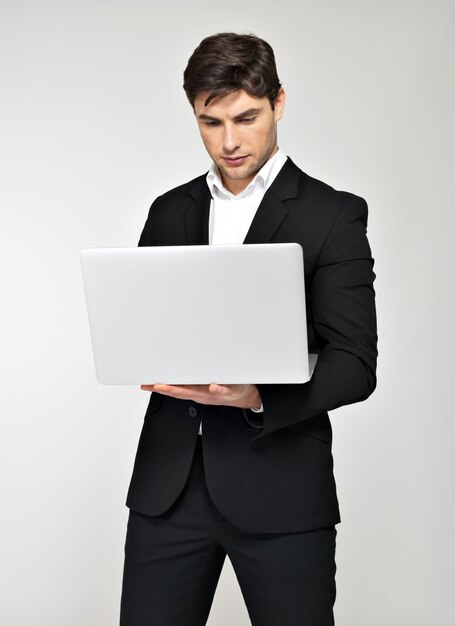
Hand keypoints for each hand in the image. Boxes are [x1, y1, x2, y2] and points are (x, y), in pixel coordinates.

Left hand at [140, 383, 261, 408]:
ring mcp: (200, 394)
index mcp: (206, 394)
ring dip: (165, 388)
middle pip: (176, 392)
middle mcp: (200, 395)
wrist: (246, 397)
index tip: (158, 385)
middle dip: (160, 388)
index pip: (183, 391)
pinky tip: (167, 384)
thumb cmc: (239, 391)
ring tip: (151, 383)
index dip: (169, 388)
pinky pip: (185, 389)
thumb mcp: (235, 388)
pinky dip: (174, 387)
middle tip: (146, 384)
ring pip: (179, 391)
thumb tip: (214, 387)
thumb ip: (224, 389)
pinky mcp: (202, 391)